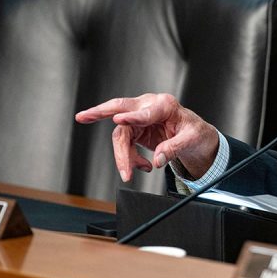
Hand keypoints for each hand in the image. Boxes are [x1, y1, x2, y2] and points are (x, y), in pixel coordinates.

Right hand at [75, 93, 218, 181]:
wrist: (194, 135)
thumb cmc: (194, 132)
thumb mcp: (192, 140)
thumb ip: (174, 148)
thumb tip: (158, 160)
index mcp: (165, 104)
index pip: (145, 111)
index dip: (132, 116)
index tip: (120, 120)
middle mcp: (149, 106)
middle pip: (120, 109)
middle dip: (99, 112)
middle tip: (82, 117)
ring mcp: (139, 116)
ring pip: (120, 135)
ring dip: (122, 156)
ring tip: (131, 173)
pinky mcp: (135, 128)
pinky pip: (124, 144)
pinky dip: (129, 159)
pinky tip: (142, 166)